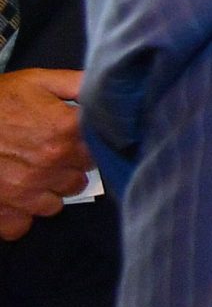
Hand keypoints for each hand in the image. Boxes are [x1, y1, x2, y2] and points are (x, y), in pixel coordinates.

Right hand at [0, 70, 89, 241]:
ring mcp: (26, 190)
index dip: (86, 147)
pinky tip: (12, 197)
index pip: (100, 152)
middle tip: (45, 156)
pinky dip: (18, 215)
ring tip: (27, 174)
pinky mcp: (2, 209)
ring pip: (54, 204)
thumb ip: (77, 84)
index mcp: (65, 132)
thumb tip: (106, 88)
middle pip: (78, 180)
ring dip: (44, 193)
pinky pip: (21, 225)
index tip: (74, 143)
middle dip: (66, 170)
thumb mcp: (37, 81)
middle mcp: (50, 165)